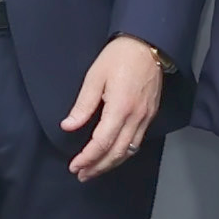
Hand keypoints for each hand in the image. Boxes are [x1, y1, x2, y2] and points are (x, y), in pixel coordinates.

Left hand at [62, 36, 163, 180]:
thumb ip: (82, 105)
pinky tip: (113, 154)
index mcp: (120, 107)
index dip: (87, 158)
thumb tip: (68, 126)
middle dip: (98, 167)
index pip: (102, 143)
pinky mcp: (151, 114)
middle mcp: (136, 116)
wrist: (147, 44)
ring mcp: (146, 116)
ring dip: (111, 163)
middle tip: (82, 174)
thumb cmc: (120, 56)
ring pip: (129, 150)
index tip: (74, 165)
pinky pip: (137, 141)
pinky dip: (124, 152)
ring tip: (94, 169)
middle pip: (116, 153)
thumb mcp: (95, 77)